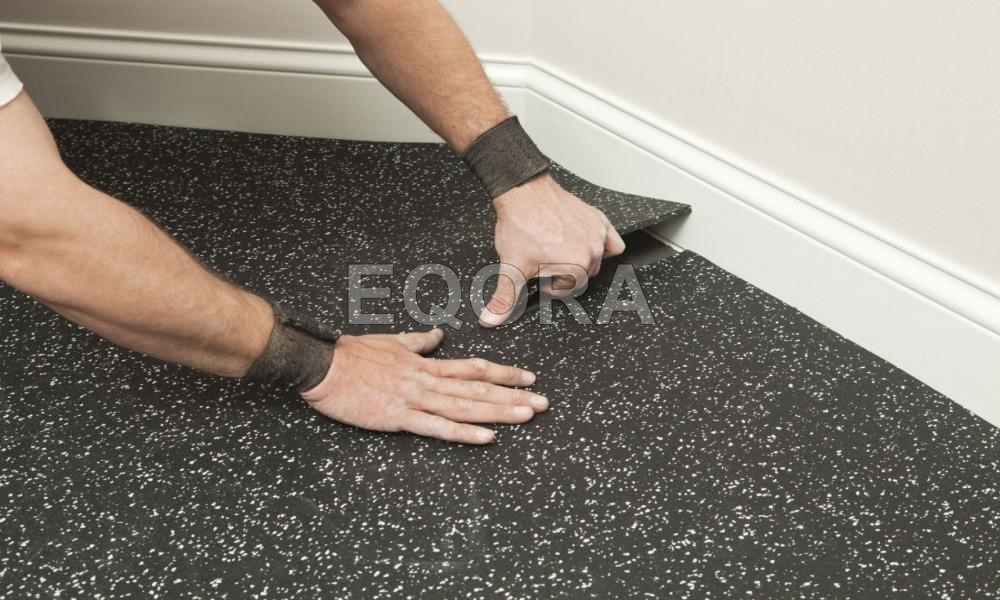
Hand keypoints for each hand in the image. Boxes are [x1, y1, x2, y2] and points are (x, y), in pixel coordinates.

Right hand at [300, 328, 547, 443]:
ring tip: (527, 415)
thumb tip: (439, 334)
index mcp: (426, 363)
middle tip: (543, 402)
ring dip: (499, 411)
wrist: (323, 366)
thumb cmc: (353, 355)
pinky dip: (463, 433)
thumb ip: (419, 341)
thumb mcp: (392, 341)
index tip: (529, 377)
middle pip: (478, 389)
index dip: (504, 373)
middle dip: (513, 395)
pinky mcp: (398, 417)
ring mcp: (415, 398)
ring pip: (465, 407)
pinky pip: (437, 427)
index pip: (474, 368)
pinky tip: (486, 437)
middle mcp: (427, 380)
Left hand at [482, 173, 625, 326]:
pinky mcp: (599, 219)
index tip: (539, 275)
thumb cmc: (520, 225)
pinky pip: (613, 242)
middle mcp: (592, 250)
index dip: (549, 284)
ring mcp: (598, 233)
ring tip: (558, 250)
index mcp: (576, 266)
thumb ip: (504, 298)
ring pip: (596, 262)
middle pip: (583, 277)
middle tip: (545, 261)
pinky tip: (581, 242)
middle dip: (564, 273)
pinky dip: (603, 246)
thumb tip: (491, 320)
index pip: (567, 290)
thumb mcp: (511, 267)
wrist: (523, 192)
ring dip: (580, 260)